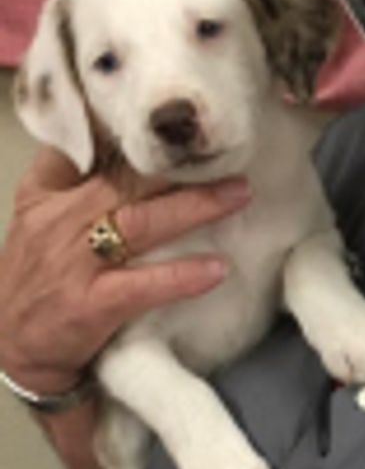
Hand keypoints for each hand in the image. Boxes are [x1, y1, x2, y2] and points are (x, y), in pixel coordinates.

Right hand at [0, 148, 249, 393]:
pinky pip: (144, 285)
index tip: (177, 122)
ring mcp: (76, 265)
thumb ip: (68, 176)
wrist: (9, 346)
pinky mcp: (92, 306)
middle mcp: (61, 223)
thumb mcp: (36, 216)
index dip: (132, 133)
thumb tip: (111, 133)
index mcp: (48, 196)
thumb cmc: (34, 277)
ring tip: (237, 195)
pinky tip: (217, 268)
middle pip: (128, 182)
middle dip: (180, 166)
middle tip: (229, 153)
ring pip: (141, 224)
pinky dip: (182, 275)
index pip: (89, 150)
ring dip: (195, 207)